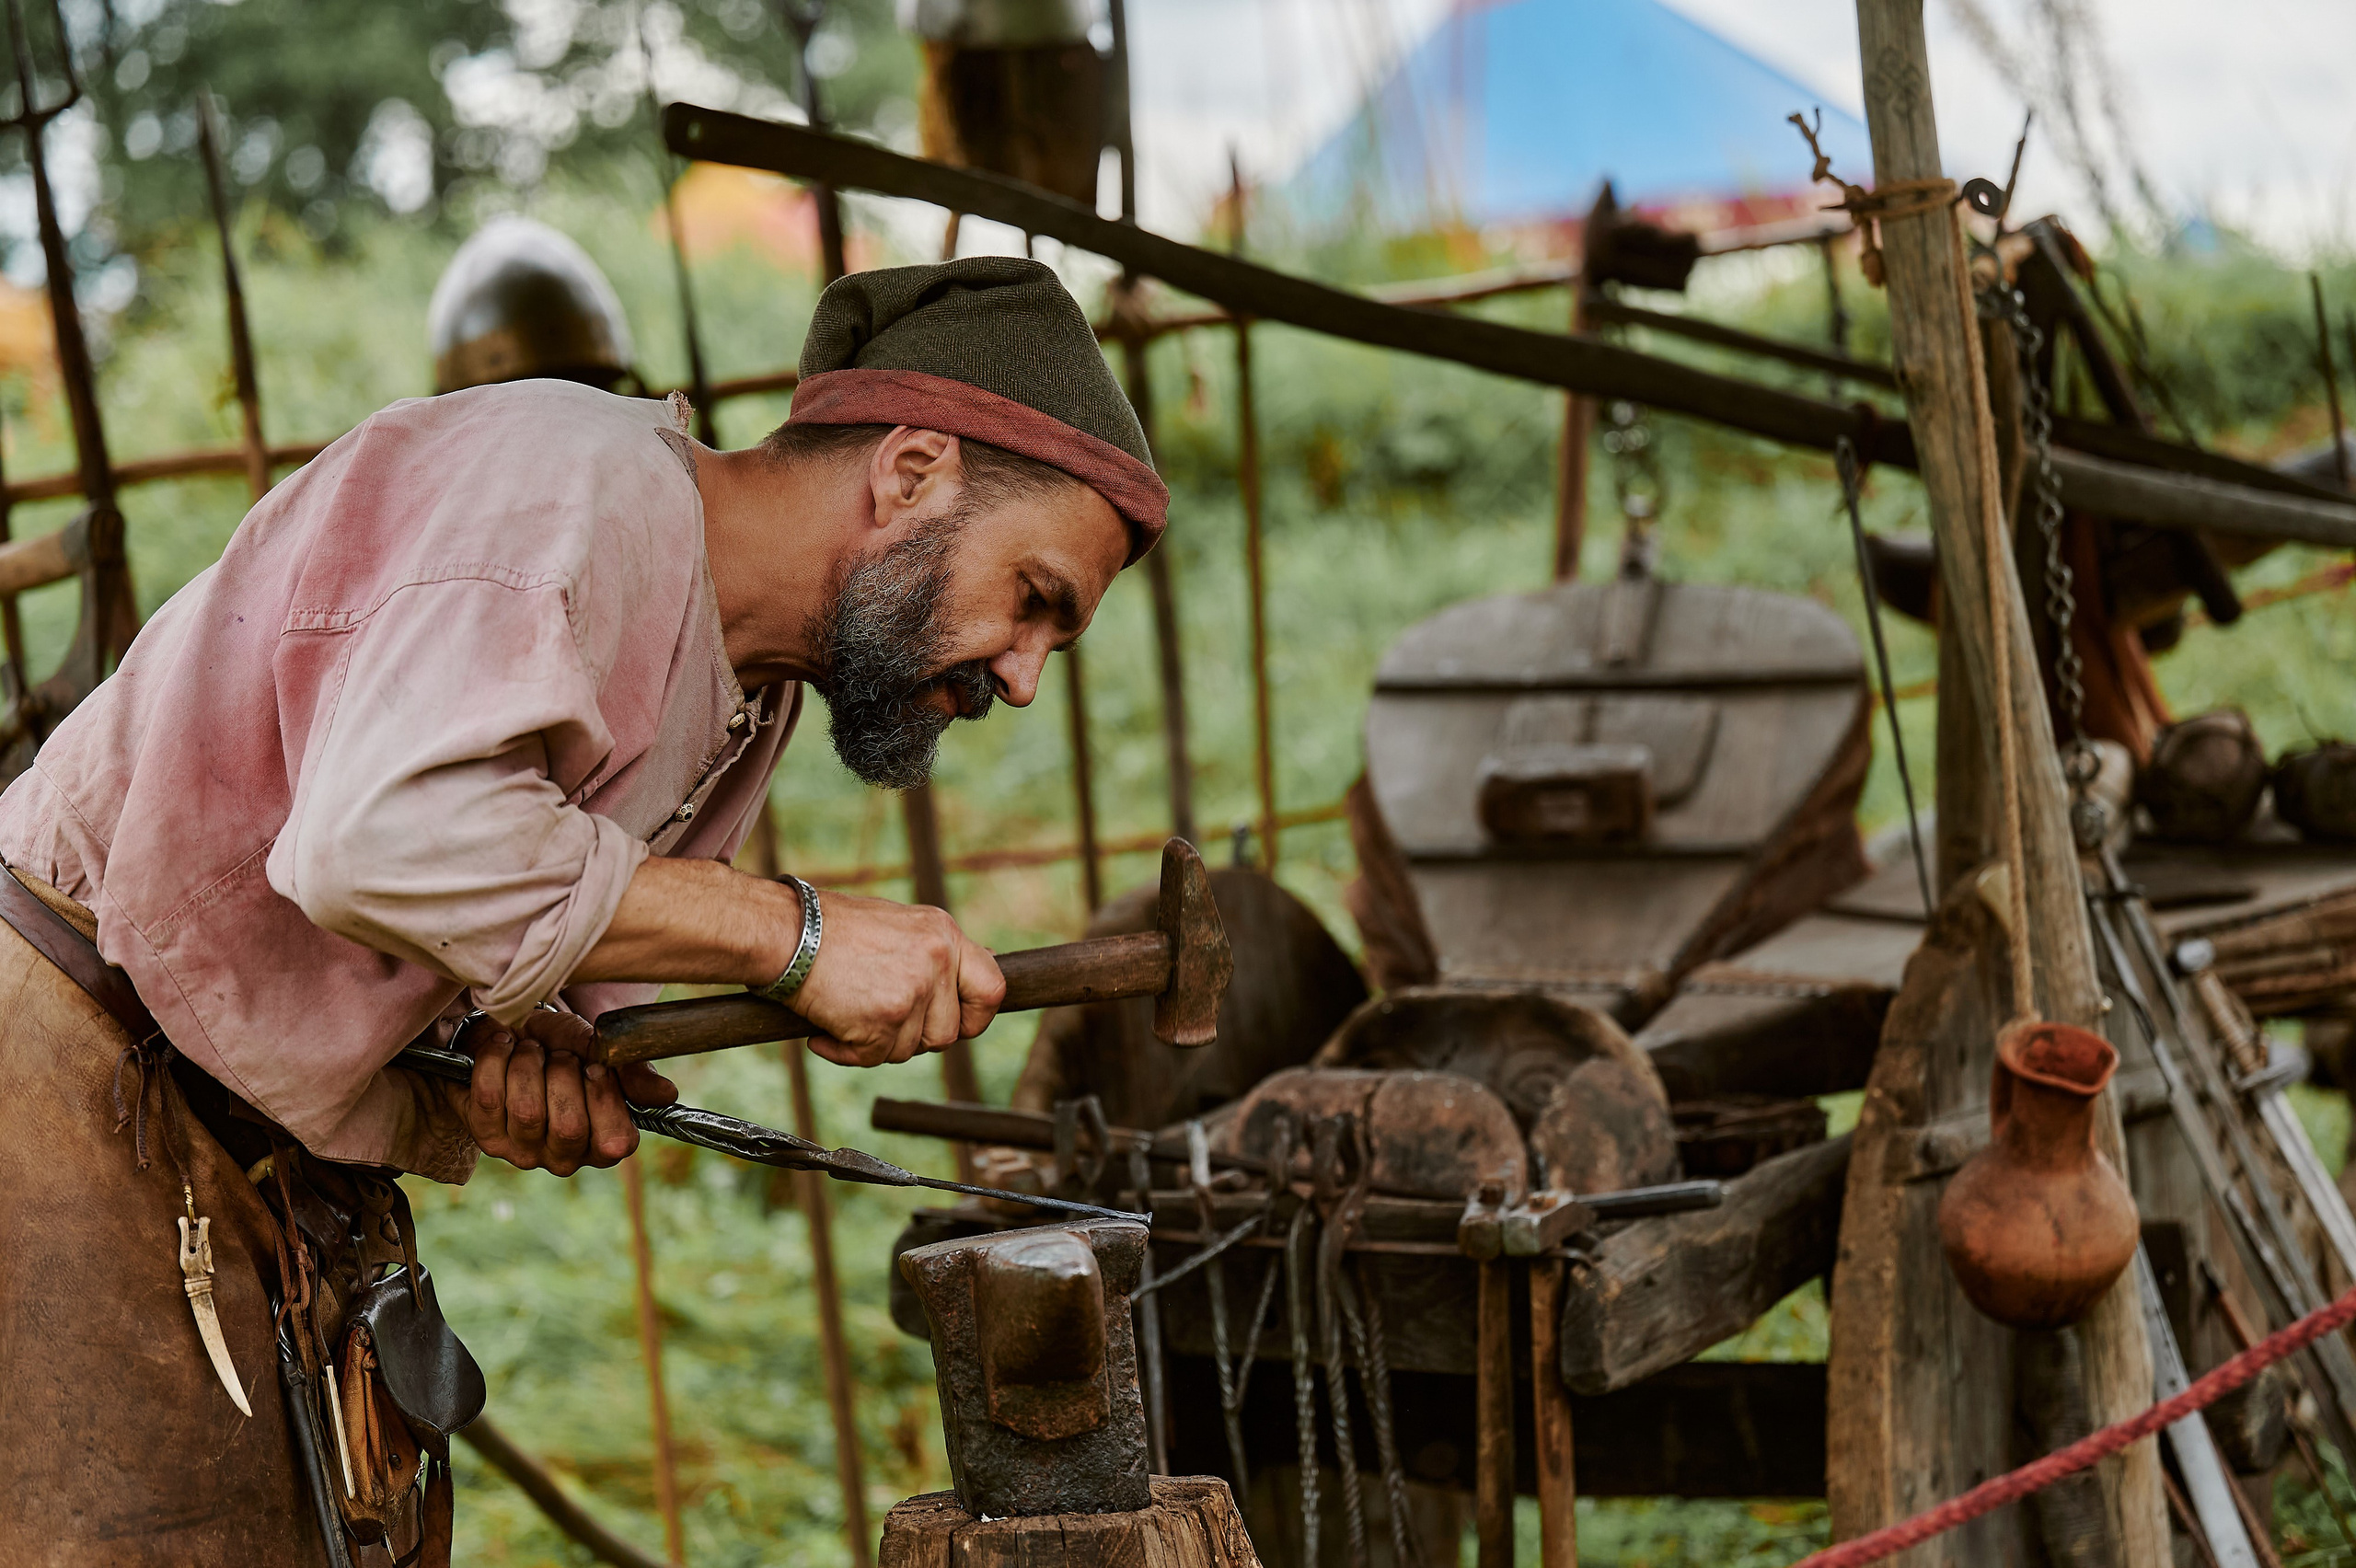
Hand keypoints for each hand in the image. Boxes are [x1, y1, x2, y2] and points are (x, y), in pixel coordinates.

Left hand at [442, 1011, 679, 1174]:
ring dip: (529, 1064)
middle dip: (563, 1074)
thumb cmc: (561, 1047)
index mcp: (604, 1142)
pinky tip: (504, 1048)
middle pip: (569, 1127)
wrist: (511, 1034)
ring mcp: (523, 1152)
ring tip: (531, 1049)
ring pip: (528, 1111)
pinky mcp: (486, 1138)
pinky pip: (491, 1098)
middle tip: (559, 1055)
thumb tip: (667, 1094)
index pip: (614, 1141)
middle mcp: (565, 1158)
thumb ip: (630, 1071)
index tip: (594, 1064)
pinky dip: (496, 1060)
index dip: (604, 1098)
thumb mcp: (599, 1050)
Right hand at [788, 888, 1005, 1067]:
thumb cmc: (829, 929)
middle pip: (947, 1033)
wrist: (785, 932)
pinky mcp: (885, 1018)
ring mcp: (913, 990)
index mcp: (944, 934)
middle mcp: (936, 960)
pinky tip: (826, 1031)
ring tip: (845, 1014)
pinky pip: (873, 1058)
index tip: (958, 1026)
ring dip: (876, 1043)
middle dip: (914, 1038)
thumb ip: (932, 954)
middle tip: (878, 1021)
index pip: (993, 988)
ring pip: (909, 1049)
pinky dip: (847, 1053)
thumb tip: (968, 978)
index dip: (978, 1018)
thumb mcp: (897, 925)